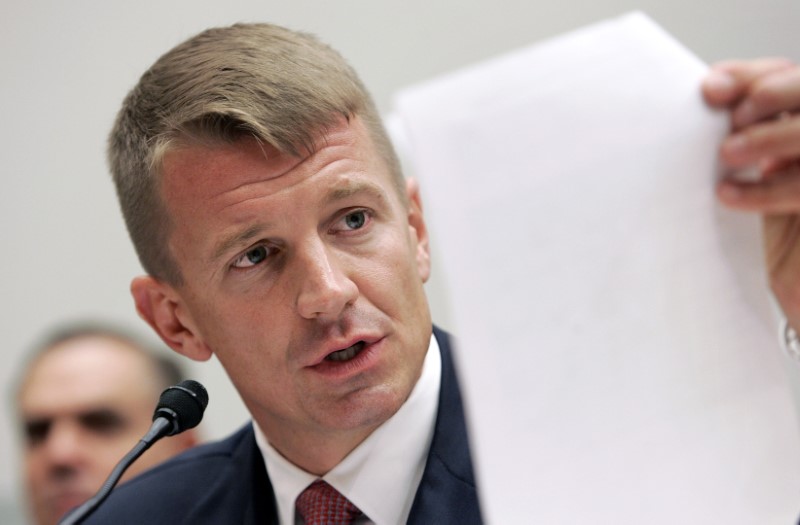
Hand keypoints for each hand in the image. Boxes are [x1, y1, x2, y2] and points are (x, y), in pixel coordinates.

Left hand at [702, 58, 799, 325]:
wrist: (792, 299)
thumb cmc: (761, 237)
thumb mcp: (745, 181)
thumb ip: (734, 143)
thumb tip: (695, 108)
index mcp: (798, 130)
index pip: (786, 78)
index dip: (751, 75)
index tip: (709, 88)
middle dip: (769, 93)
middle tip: (732, 118)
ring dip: (768, 137)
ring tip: (728, 154)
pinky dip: (765, 189)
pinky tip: (728, 195)